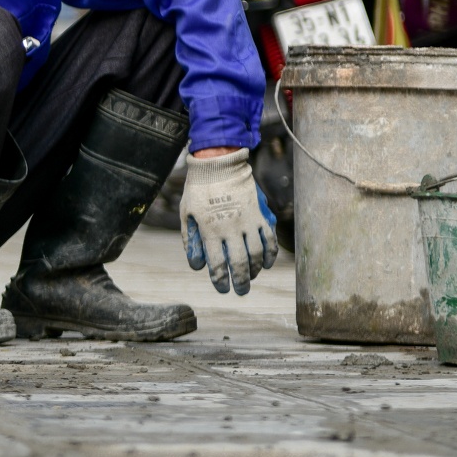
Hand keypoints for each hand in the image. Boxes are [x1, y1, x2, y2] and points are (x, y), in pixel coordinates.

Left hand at [180, 148, 276, 294]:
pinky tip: (266, 263)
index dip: (220, 280)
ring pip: (257, 254)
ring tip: (250, 277)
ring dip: (255, 270)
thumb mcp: (186, 214)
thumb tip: (197, 265)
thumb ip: (191, 240)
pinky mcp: (260, 214)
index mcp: (210, 230)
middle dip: (240, 282)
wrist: (218, 164)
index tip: (223, 289)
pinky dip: (270, 254)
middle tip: (241, 292)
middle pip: (239, 263)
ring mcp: (248, 221)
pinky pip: (269, 238)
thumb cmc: (198, 189)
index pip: (217, 264)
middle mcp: (230, 229)